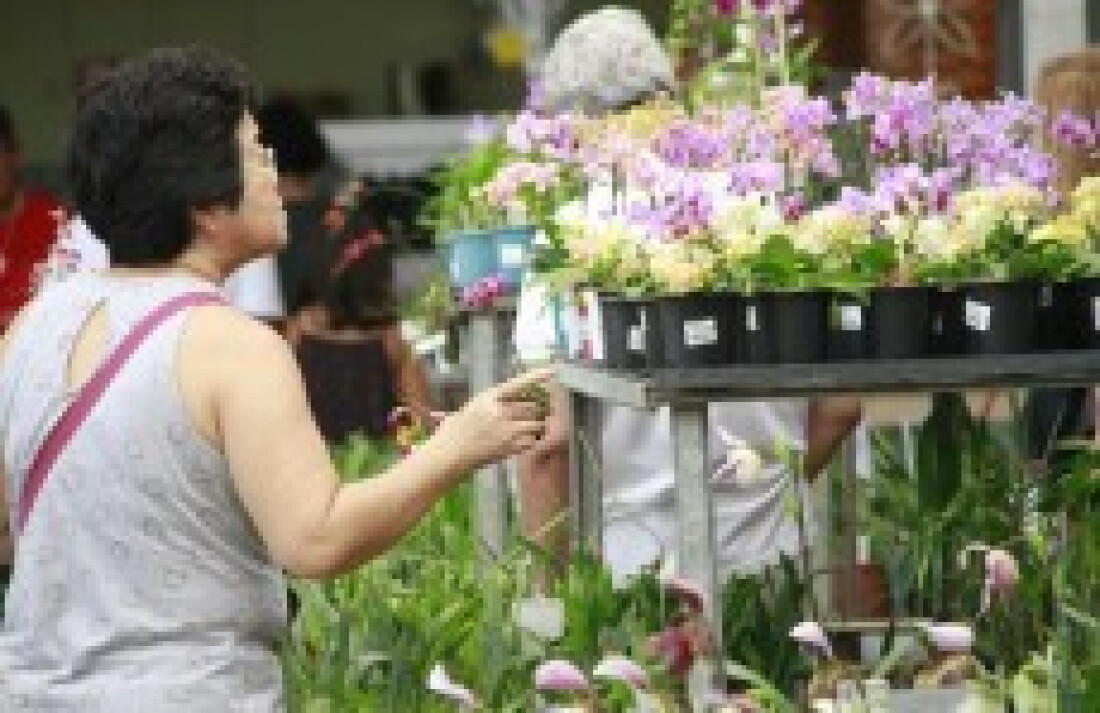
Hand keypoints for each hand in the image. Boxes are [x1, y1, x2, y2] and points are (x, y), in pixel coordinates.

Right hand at [431, 367, 554, 472]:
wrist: (447, 455)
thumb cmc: (453, 432)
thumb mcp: (471, 408)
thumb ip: (491, 404)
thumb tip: (510, 403)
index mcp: (488, 398)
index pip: (517, 384)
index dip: (536, 377)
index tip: (552, 370)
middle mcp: (499, 411)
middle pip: (531, 407)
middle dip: (533, 412)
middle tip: (527, 418)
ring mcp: (506, 430)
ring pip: (534, 424)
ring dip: (534, 427)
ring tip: (524, 431)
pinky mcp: (509, 447)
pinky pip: (531, 441)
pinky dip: (530, 442)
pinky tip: (520, 444)